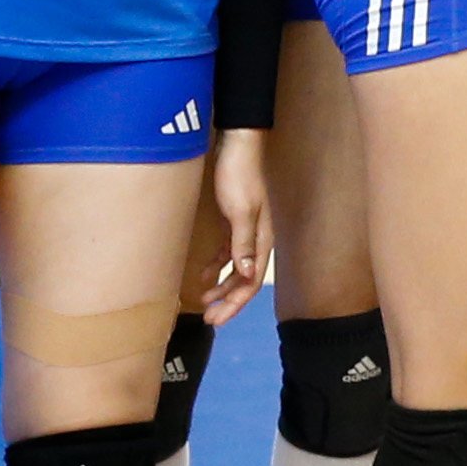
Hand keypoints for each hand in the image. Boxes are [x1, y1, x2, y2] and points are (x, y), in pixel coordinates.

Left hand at [200, 131, 272, 322]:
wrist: (236, 146)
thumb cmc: (239, 177)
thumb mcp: (241, 211)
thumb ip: (243, 243)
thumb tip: (245, 275)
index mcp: (262, 239)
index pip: (250, 281)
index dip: (235, 303)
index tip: (217, 319)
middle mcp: (256, 240)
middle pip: (243, 279)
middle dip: (228, 301)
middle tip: (209, 319)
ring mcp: (244, 231)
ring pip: (235, 269)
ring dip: (222, 287)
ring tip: (205, 302)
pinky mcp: (232, 222)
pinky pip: (226, 253)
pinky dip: (216, 267)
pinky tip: (204, 274)